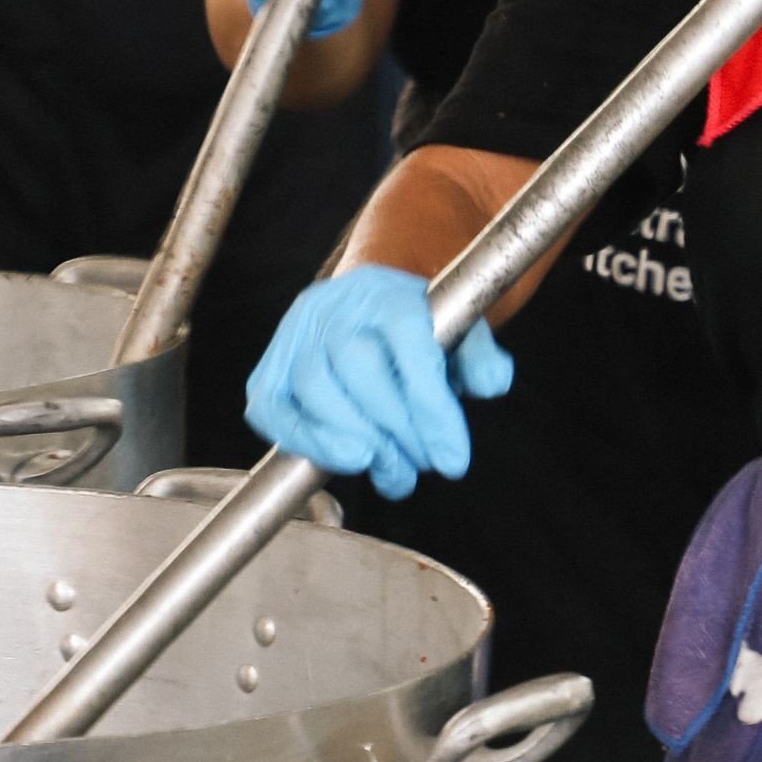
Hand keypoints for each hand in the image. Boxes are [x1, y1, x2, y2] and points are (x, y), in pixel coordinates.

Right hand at [244, 266, 511, 500]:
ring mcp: (294, 337)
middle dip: (397, 429)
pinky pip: (270, 408)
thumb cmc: (416, 335)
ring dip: (357, 442)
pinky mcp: (269, 370)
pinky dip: (305, 441)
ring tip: (394, 470)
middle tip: (422, 464)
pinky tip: (345, 462)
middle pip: (358, 365)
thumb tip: (491, 381)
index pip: (407, 338)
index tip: (453, 459)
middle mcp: (333, 307)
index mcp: (386, 292)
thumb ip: (479, 356)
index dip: (430, 404)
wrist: (366, 314)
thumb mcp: (458, 335)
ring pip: (315, 387)